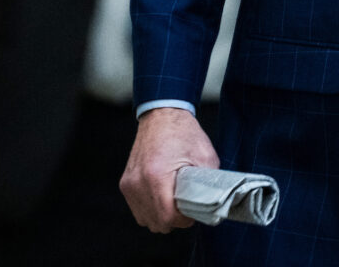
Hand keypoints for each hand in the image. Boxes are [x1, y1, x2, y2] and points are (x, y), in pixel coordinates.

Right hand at [120, 107, 218, 232]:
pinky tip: (163, 197)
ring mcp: (129, 184)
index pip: (167, 217)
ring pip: (144, 219)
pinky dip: (150, 209)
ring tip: (174, 202)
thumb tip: (213, 203)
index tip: (192, 213)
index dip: (183, 220)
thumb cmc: (182, 132)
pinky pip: (137, 208)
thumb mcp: (205, 155)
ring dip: (160, 216)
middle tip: (185, 208)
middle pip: (155, 222)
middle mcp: (138, 182)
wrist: (162, 116)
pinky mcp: (125, 184)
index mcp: (157, 175)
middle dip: (173, 220)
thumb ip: (208, 183)